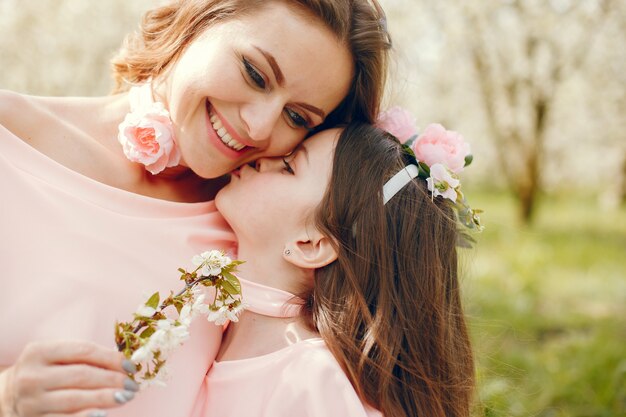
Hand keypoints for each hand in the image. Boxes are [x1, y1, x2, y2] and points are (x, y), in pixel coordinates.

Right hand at [0, 340, 137, 416]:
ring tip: (126, 396)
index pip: (84, 351)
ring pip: (76, 399)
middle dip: (113, 379)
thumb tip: (125, 364)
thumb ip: (86, 357)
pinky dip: (86, 416)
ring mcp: (31, 401)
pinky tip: (103, 413)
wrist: (11, 396)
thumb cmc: (46, 372)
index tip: (131, 366)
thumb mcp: (57, 357)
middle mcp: (32, 376)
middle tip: (133, 384)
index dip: (112, 358)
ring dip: (106, 398)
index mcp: (39, 352)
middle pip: (82, 375)